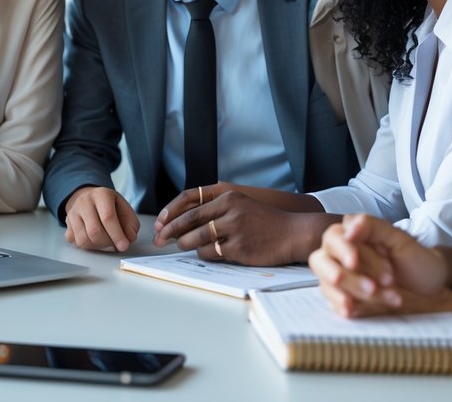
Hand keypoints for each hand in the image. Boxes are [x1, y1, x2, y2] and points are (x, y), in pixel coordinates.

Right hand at [63, 187, 139, 251]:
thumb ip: (131, 224)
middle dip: (107, 243)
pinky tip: (93, 240)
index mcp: (101, 194)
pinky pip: (75, 242)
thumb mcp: (125, 209)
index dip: (117, 235)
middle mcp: (84, 201)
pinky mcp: (67, 224)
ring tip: (105, 242)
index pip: (108, 217)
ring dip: (97, 247)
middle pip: (94, 231)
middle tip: (114, 244)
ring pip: (83, 240)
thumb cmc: (110, 206)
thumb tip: (129, 238)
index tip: (124, 246)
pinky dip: (86, 246)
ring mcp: (73, 212)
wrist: (90, 198)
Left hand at [153, 188, 313, 264]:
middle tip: (160, 240)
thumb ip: (216, 210)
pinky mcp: (239, 248)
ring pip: (197, 240)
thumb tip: (184, 222)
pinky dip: (205, 254)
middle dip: (170, 232)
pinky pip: (211, 254)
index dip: (171, 215)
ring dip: (187, 245)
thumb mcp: (241, 205)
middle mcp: (230, 211)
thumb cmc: (264, 222)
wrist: (292, 233)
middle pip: (189, 222)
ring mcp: (235, 230)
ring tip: (184, 246)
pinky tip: (209, 253)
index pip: (190, 205)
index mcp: (228, 197)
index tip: (159, 224)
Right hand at [309, 214, 447, 316]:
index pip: (334, 238)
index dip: (342, 250)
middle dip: (347, 276)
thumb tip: (347, 228)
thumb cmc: (413, 258)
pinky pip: (331, 302)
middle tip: (372, 287)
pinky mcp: (342, 297)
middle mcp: (338, 255)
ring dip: (354, 293)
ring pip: (328, 284)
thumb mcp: (399, 239)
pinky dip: (342, 307)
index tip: (354, 262)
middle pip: (321, 261)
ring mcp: (339, 277)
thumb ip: (372, 227)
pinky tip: (355, 311)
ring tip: (387, 298)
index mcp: (351, 235)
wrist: (429, 285)